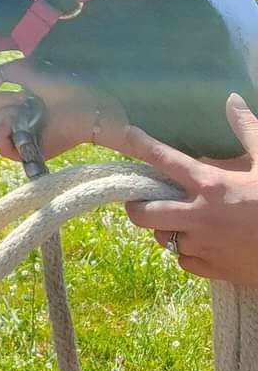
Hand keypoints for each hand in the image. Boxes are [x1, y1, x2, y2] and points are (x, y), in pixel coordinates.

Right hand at [0, 58, 129, 163]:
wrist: (87, 103)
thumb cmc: (62, 84)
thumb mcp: (23, 71)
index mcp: (12, 99)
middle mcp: (14, 117)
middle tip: (21, 97)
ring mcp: (20, 134)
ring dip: (3, 114)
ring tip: (25, 108)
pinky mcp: (29, 150)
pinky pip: (2, 147)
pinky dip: (2, 133)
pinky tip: (11, 124)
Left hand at [122, 95, 257, 285]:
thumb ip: (248, 132)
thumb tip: (232, 100)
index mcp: (211, 185)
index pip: (164, 160)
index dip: (140, 145)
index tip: (126, 135)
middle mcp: (198, 215)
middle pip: (142, 213)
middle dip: (135, 205)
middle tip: (141, 199)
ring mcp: (203, 245)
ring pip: (162, 238)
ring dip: (164, 229)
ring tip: (176, 220)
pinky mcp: (212, 269)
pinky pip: (183, 261)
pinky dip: (186, 252)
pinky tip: (198, 243)